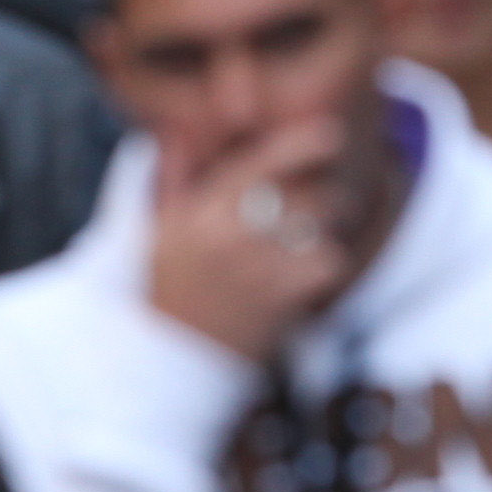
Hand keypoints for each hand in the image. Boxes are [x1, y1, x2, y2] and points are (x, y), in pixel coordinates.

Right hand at [145, 112, 355, 361]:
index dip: (300, 145)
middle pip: (303, 194)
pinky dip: (326, 264)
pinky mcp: (278, 302)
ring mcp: (256, 269)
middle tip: (331, 202)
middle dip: (327, 196)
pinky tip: (313, 272)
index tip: (331, 134)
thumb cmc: (166, 287)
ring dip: (327, 229)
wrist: (167, 358)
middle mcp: (229, 235)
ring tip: (316, 237)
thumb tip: (177, 133)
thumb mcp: (160, 227)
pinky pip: (326, 265)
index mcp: (200, 211)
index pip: (258, 165)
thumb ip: (174, 177)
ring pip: (320, 227)